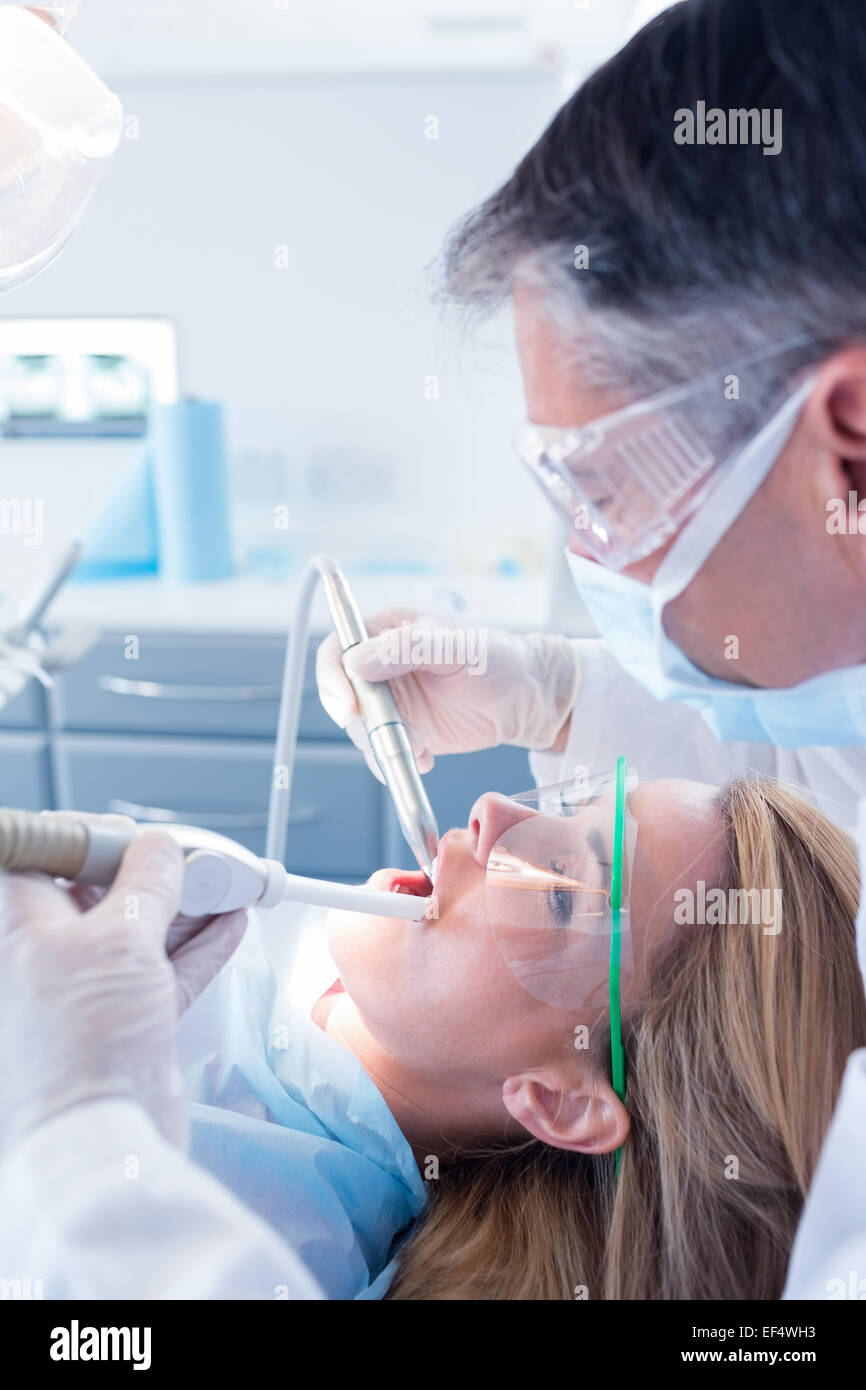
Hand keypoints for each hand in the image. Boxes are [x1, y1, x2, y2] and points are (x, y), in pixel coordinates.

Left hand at [0, 828, 244, 1156]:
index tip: (134, 834)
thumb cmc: (81, 1044)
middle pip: (102, 893)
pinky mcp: (125, 1023)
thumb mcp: (121, 938)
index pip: (45, 858)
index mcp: (24, 928)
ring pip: (141, 932)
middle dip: (154, 872)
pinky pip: (165, 971)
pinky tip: (229, 924)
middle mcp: (50, 958)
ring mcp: (88, 993)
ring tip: (228, 884)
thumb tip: (160, 847)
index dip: (91, 838)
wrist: (101, 1139)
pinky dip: (198, 948)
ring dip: (187, 907)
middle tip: (196, 859)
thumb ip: (146, 883)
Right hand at [316, 608, 579, 777]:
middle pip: (344, 697)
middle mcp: (381, 668)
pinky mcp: (405, 732)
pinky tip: (426, 760)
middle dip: (364, 724)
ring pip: (363, 730)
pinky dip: (398, 763)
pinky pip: (384, 752)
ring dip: (386, 746)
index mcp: (386, 633)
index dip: (332, 679)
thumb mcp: (458, 646)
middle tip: (398, 737)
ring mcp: (392, 703)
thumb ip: (409, 648)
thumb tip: (357, 661)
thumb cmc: (497, 658)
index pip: (339, 650)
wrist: (526, 699)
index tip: (348, 708)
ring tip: (422, 749)